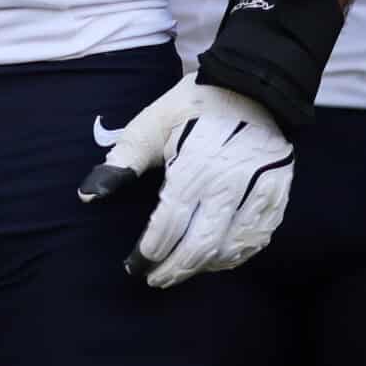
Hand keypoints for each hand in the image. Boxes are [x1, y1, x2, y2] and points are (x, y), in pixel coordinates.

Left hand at [77, 72, 293, 287]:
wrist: (252, 86)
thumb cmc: (193, 106)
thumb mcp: (150, 125)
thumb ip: (121, 162)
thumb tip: (87, 196)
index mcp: (194, 166)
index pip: (169, 224)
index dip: (149, 251)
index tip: (133, 265)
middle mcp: (229, 184)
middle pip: (200, 244)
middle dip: (173, 268)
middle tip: (154, 278)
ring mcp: (259, 191)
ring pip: (230, 247)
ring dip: (202, 267)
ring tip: (179, 271)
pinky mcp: (278, 194)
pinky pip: (258, 238)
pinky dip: (235, 256)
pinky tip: (215, 260)